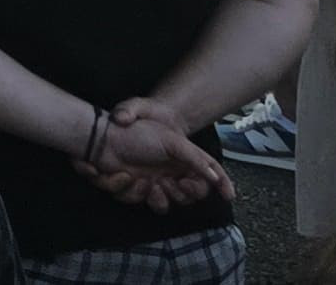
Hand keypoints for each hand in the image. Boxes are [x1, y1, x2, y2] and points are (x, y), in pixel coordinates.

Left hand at [81, 99, 226, 209]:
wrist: (107, 134)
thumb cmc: (142, 130)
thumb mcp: (172, 140)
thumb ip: (194, 157)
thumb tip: (213, 176)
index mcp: (185, 161)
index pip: (210, 175)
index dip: (223, 185)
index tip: (228, 195)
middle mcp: (172, 174)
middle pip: (189, 196)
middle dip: (183, 193)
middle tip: (174, 183)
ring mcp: (153, 182)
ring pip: (164, 205)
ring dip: (158, 198)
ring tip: (150, 183)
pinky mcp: (134, 188)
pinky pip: (138, 201)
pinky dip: (132, 191)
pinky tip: (127, 176)